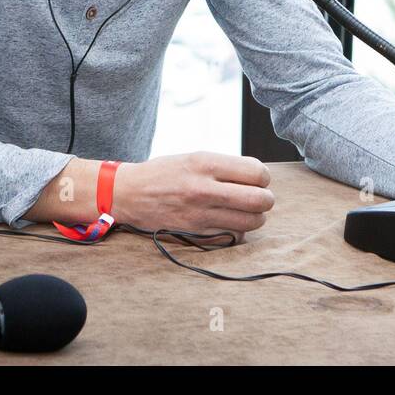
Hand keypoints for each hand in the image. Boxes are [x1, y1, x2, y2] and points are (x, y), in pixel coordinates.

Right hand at [112, 152, 274, 240]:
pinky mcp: (195, 233)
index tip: (257, 180)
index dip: (263, 177)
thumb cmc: (165, 173)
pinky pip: (232, 237)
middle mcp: (204, 189)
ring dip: (254, 218)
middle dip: (265, 200)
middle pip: (260, 200)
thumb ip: (227, 166)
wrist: (129, 193)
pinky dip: (237, 232)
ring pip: (251, 222)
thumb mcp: (195, 157)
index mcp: (206, 163)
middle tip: (258, 198)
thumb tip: (259, 176)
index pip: (257, 173)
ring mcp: (200, 214)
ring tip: (245, 212)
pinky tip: (229, 223)